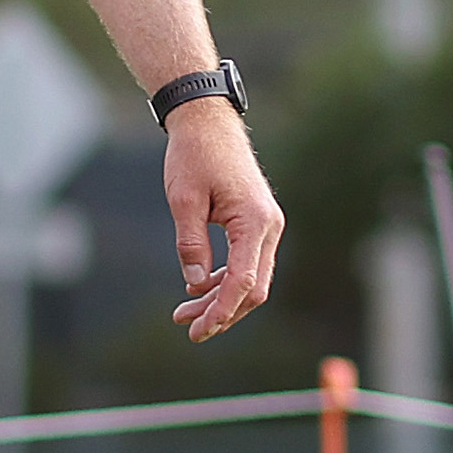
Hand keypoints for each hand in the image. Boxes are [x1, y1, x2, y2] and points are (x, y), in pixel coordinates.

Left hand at [163, 105, 280, 341]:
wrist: (208, 122)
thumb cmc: (195, 155)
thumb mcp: (183, 200)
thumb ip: (191, 245)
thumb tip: (196, 286)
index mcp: (255, 221)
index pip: (243, 281)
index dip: (221, 311)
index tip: (198, 331)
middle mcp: (269, 226)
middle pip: (253, 288)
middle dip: (221, 311)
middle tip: (187, 326)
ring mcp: (267, 226)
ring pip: (251, 278)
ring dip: (221, 299)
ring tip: (184, 312)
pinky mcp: (256, 224)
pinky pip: (246, 263)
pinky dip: (225, 280)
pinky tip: (199, 289)